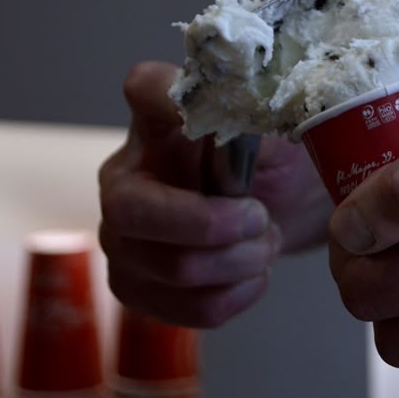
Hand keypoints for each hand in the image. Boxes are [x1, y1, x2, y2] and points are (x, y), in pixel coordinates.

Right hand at [99, 61, 332, 327]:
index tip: (208, 117)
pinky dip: (238, 294)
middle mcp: (123, 176)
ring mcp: (122, 238)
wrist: (275, 214)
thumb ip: (259, 116)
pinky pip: (190, 309)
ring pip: (172, 268)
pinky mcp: (139, 287)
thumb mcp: (272, 128)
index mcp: (157, 120)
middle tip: (261, 218)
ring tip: (265, 242)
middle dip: (212, 225)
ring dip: (240, 262)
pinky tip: (251, 272)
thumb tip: (256, 104)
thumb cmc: (267, 162)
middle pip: (131, 211)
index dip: (169, 99)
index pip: (146, 89)